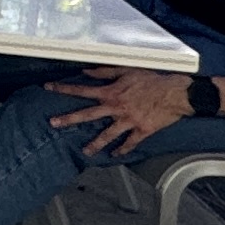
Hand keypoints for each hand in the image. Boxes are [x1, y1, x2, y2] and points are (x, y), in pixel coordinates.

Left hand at [53, 67, 194, 155]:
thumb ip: (105, 71)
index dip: (64, 89)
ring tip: (85, 152)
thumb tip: (86, 70)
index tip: (48, 88)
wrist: (175, 93)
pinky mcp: (141, 130)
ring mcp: (128, 121)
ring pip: (107, 135)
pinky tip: (115, 155)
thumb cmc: (152, 80)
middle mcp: (116, 108)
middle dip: (68, 119)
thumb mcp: (127, 70)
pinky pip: (129, 143)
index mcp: (111, 92)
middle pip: (87, 114)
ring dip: (95, 144)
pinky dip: (123, 150)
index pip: (82, 90)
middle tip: (53, 123)